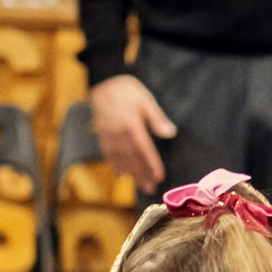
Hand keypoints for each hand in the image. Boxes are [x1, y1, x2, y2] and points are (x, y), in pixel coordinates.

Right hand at [90, 75, 175, 193]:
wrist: (103, 83)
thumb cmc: (128, 91)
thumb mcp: (146, 100)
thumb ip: (157, 119)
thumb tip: (170, 133)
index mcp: (132, 125)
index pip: (144, 150)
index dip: (151, 164)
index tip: (158, 177)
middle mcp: (119, 133)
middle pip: (131, 158)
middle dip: (141, 174)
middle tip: (150, 188)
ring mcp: (108, 135)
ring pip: (119, 158)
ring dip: (130, 173)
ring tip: (139, 185)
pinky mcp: (102, 135)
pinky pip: (107, 154)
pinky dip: (114, 165)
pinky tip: (120, 175)